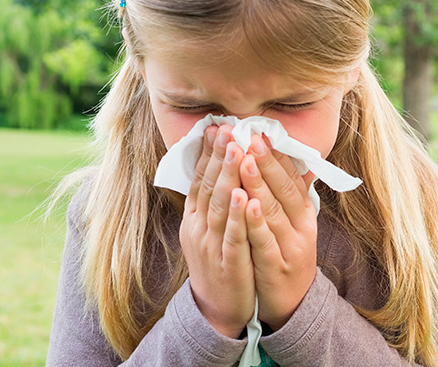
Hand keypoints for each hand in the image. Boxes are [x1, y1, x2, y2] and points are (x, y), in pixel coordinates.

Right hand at [180, 124, 255, 337]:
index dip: (207, 153)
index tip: (216, 127)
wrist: (218, 311)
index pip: (200, 179)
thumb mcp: (213, 228)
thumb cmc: (221, 262)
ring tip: (236, 151)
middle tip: (226, 128)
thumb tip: (229, 166)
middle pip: (208, 186)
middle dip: (218, 156)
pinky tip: (243, 196)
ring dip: (227, 177)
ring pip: (219, 207)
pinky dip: (237, 216)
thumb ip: (219, 199)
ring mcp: (211, 246)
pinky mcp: (228, 264)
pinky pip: (232, 236)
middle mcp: (198, 228)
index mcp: (194, 218)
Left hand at [239, 134, 316, 330]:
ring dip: (259, 183)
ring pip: (273, 211)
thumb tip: (300, 164)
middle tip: (250, 136)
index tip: (260, 132)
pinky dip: (257, 221)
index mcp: (304, 215)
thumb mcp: (295, 226)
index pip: (292, 178)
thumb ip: (294, 196)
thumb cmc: (286, 258)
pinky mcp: (276, 267)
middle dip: (266, 161)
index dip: (277, 155)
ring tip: (245, 159)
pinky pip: (265, 241)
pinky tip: (247, 203)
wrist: (292, 306)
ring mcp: (290, 248)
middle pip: (284, 190)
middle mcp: (301, 228)